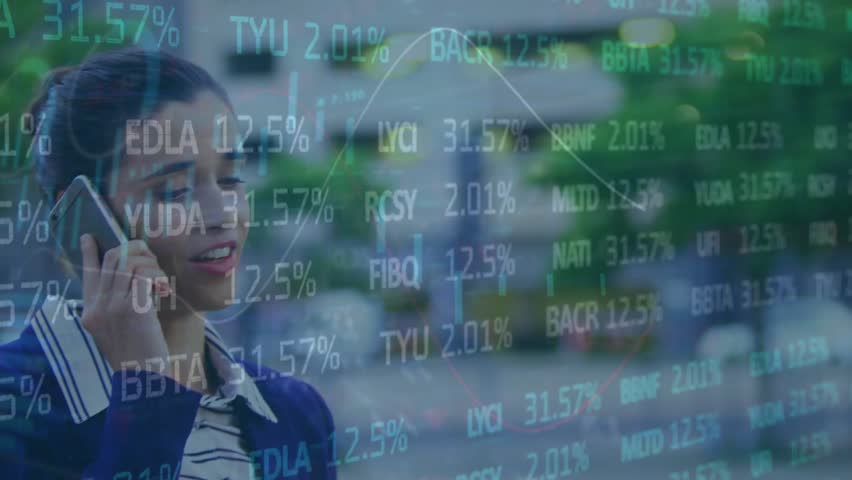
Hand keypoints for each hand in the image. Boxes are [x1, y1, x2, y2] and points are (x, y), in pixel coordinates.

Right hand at [78, 234, 171, 375]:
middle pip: (112, 260)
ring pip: (129, 263)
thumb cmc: (136, 356)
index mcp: (90, 312)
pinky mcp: (132, 309)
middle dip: (136, 251)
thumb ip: (116, 306)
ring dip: (151, 265)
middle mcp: (97, 307)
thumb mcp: (117, 330)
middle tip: (152, 262)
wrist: (142, 380)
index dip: (90, 254)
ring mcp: (112, 307)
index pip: (87, 275)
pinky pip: (143, 277)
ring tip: (161, 282)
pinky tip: (163, 290)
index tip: (90, 237)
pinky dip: (156, 277)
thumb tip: (131, 280)